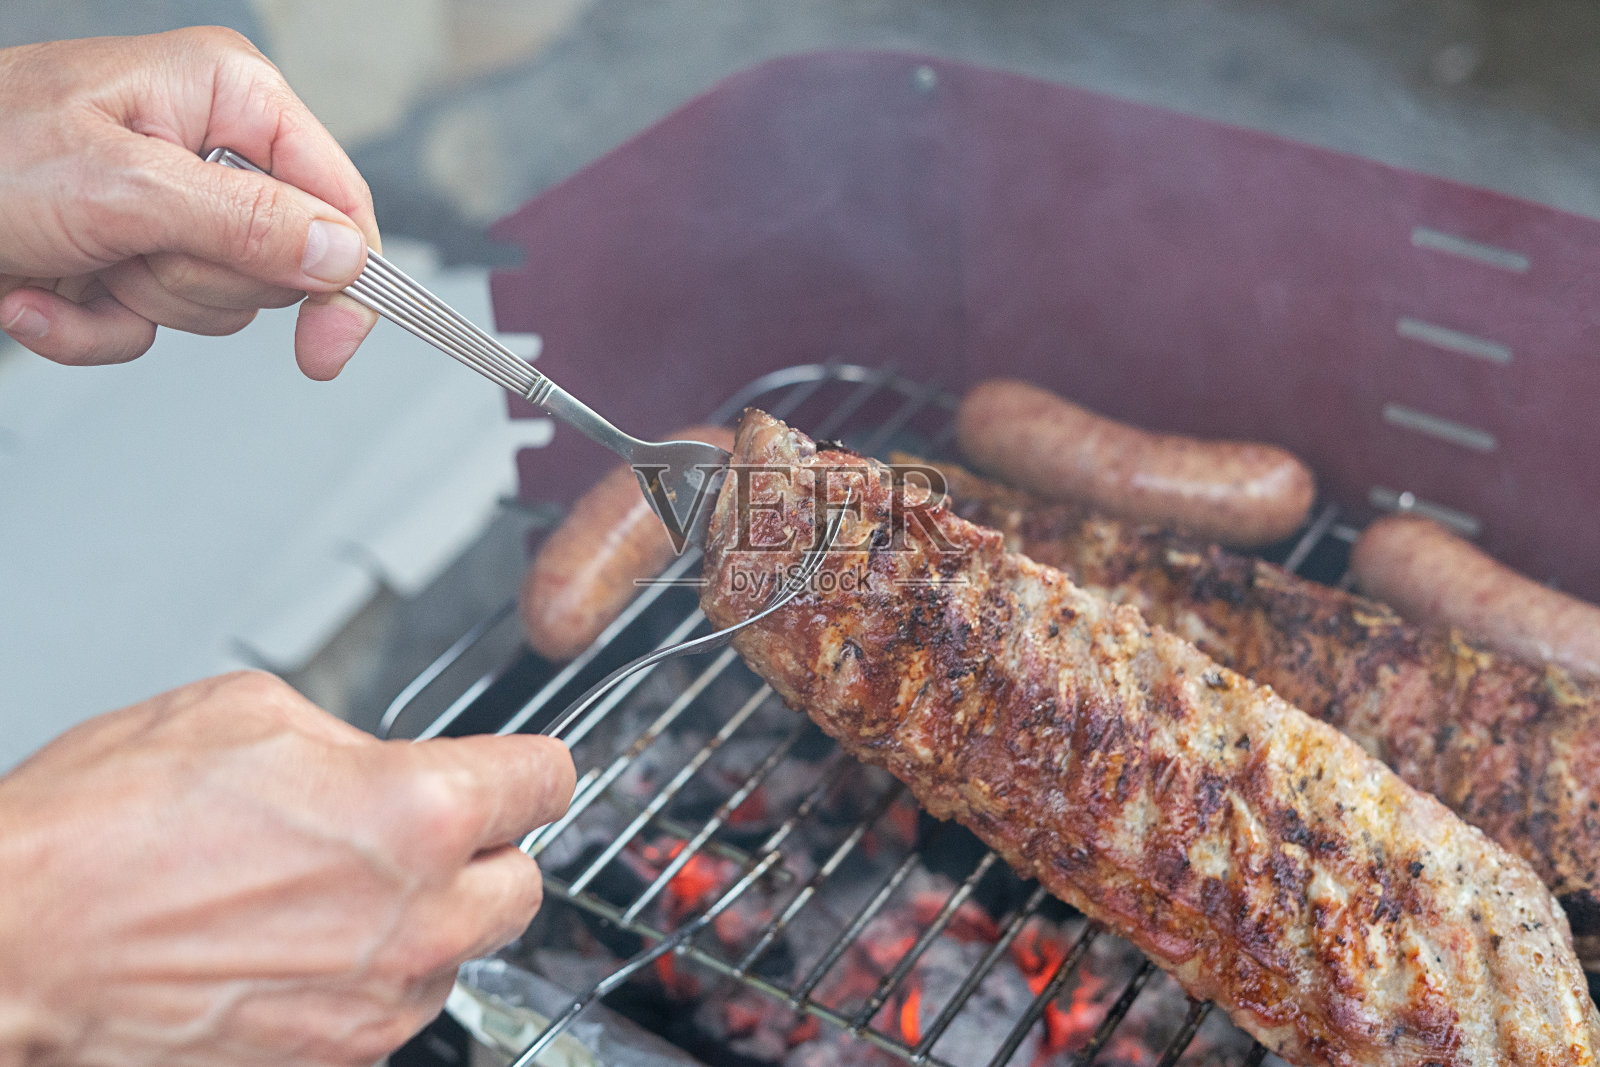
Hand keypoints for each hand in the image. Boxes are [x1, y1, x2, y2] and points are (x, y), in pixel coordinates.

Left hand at [0, 28, 380, 378]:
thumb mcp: (123, 187)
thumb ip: (247, 222)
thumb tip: (345, 254)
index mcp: (228, 98)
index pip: (339, 199)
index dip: (345, 278)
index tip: (329, 345)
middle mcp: (210, 147)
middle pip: (278, 263)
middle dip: (195, 278)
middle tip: (127, 248)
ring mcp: (172, 207)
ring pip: (218, 304)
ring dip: (138, 303)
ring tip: (76, 256)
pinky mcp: (133, 256)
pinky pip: (154, 328)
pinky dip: (93, 326)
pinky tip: (44, 288)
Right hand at [0, 671, 574, 1066]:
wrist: (14, 945)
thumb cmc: (106, 829)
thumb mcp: (250, 713)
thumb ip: (355, 740)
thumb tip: (388, 763)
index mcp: (415, 813)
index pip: (548, 782)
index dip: (529, 767)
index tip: (519, 770)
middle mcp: (417, 918)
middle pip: (525, 882)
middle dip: (486, 851)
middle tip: (422, 830)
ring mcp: (376, 1003)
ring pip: (461, 953)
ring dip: (427, 919)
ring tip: (332, 889)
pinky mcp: (334, 1060)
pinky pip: (394, 1009)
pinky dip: (369, 976)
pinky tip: (297, 941)